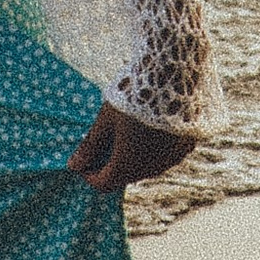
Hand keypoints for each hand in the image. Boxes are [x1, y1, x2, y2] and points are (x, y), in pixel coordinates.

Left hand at [69, 104, 192, 194]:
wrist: (172, 76)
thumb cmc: (132, 96)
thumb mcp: (106, 118)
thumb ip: (90, 145)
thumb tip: (73, 166)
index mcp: (128, 164)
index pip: (104, 183)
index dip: (89, 174)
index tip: (84, 159)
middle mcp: (152, 168)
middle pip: (125, 176)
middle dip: (110, 165)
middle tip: (103, 143)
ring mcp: (172, 158)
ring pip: (147, 168)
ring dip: (133, 159)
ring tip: (125, 132)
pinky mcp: (186, 147)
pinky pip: (166, 156)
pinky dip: (154, 150)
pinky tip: (149, 129)